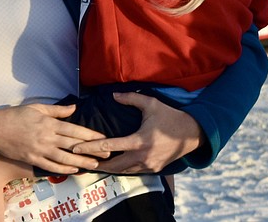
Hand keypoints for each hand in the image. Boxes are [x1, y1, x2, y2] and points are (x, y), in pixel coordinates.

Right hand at [0, 104, 104, 173]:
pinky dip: (64, 169)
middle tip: (107, 153)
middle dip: (92, 150)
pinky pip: (51, 166)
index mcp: (49, 123)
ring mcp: (40, 149)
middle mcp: (47, 137)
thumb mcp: (37, 108)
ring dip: (81, 162)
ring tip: (94, 164)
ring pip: (65, 158)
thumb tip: (74, 107)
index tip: (103, 138)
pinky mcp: (32, 159)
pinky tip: (74, 169)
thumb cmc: (15, 115)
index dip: (91, 135)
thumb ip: (57, 110)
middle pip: (74, 145)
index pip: (75, 130)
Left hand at [71, 92, 204, 173]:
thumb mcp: (151, 104)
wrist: (192, 134)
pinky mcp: (154, 169)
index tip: (76, 148)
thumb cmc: (170, 116)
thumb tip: (113, 95)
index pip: (109, 146)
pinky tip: (114, 166)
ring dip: (109, 168)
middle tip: (81, 161)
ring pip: (123, 171)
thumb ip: (130, 99)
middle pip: (113, 165)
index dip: (90, 147)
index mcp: (139, 141)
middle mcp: (142, 156)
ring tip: (93, 165)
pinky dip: (123, 169)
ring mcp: (149, 165)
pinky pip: (134, 171)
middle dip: (96, 164)